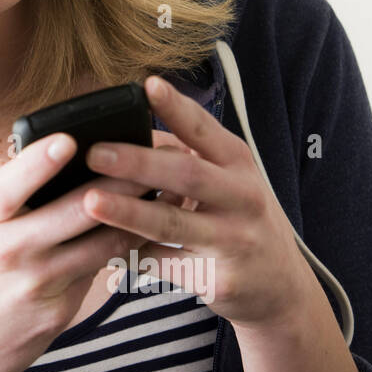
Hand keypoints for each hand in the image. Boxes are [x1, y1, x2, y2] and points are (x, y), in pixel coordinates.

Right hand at [0, 131, 157, 371]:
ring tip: (159, 192)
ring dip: (131, 216)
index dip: (40, 162)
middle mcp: (7, 252)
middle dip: (116, 182)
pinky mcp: (58, 312)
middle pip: (73, 210)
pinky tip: (134, 230)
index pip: (9, 187)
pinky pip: (92, 270)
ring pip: (99, 242)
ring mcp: (36, 284)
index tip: (69, 140)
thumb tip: (23, 152)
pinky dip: (113, 247)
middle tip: (145, 158)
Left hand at [78, 75, 314, 331]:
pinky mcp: (219, 278)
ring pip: (173, 224)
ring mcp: (233, 240)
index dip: (176, 107)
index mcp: (238, 162)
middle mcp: (242, 197)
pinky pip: (166, 263)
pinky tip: (101, 247)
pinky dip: (132, 255)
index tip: (147, 85)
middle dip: (138, 163)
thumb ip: (185, 153)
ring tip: (90, 202)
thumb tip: (126, 129)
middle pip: (186, 174)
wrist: (282, 285)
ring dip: (128, 213)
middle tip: (95, 153)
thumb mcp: (228, 177)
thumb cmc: (241, 216)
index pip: (204, 128)